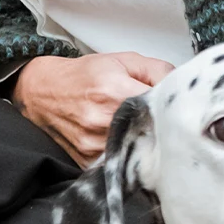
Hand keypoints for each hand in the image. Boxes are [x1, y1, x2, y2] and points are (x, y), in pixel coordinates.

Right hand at [14, 52, 172, 165]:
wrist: (42, 92)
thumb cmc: (82, 76)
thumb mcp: (122, 61)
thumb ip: (157, 70)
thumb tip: (181, 86)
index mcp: (114, 92)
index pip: (159, 107)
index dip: (171, 110)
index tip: (173, 111)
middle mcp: (102, 120)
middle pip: (150, 132)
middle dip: (160, 128)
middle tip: (162, 123)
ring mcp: (93, 144)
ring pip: (136, 151)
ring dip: (144, 144)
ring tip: (141, 132)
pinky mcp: (87, 161)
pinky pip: (117, 163)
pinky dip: (126, 155)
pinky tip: (125, 144)